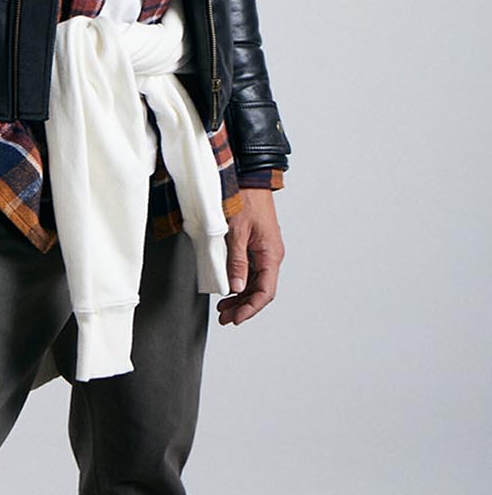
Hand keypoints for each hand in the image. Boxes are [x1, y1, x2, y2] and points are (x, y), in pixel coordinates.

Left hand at [216, 188, 283, 326]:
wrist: (250, 176)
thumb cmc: (246, 198)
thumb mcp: (237, 231)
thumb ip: (237, 261)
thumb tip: (237, 287)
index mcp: (271, 254)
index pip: (265, 292)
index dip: (250, 308)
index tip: (236, 318)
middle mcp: (271, 254)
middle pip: (260, 290)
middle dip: (243, 306)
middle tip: (225, 317)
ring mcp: (263, 250)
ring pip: (255, 282)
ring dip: (240, 296)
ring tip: (223, 308)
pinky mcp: (256, 244)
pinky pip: (250, 270)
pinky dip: (240, 281)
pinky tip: (228, 288)